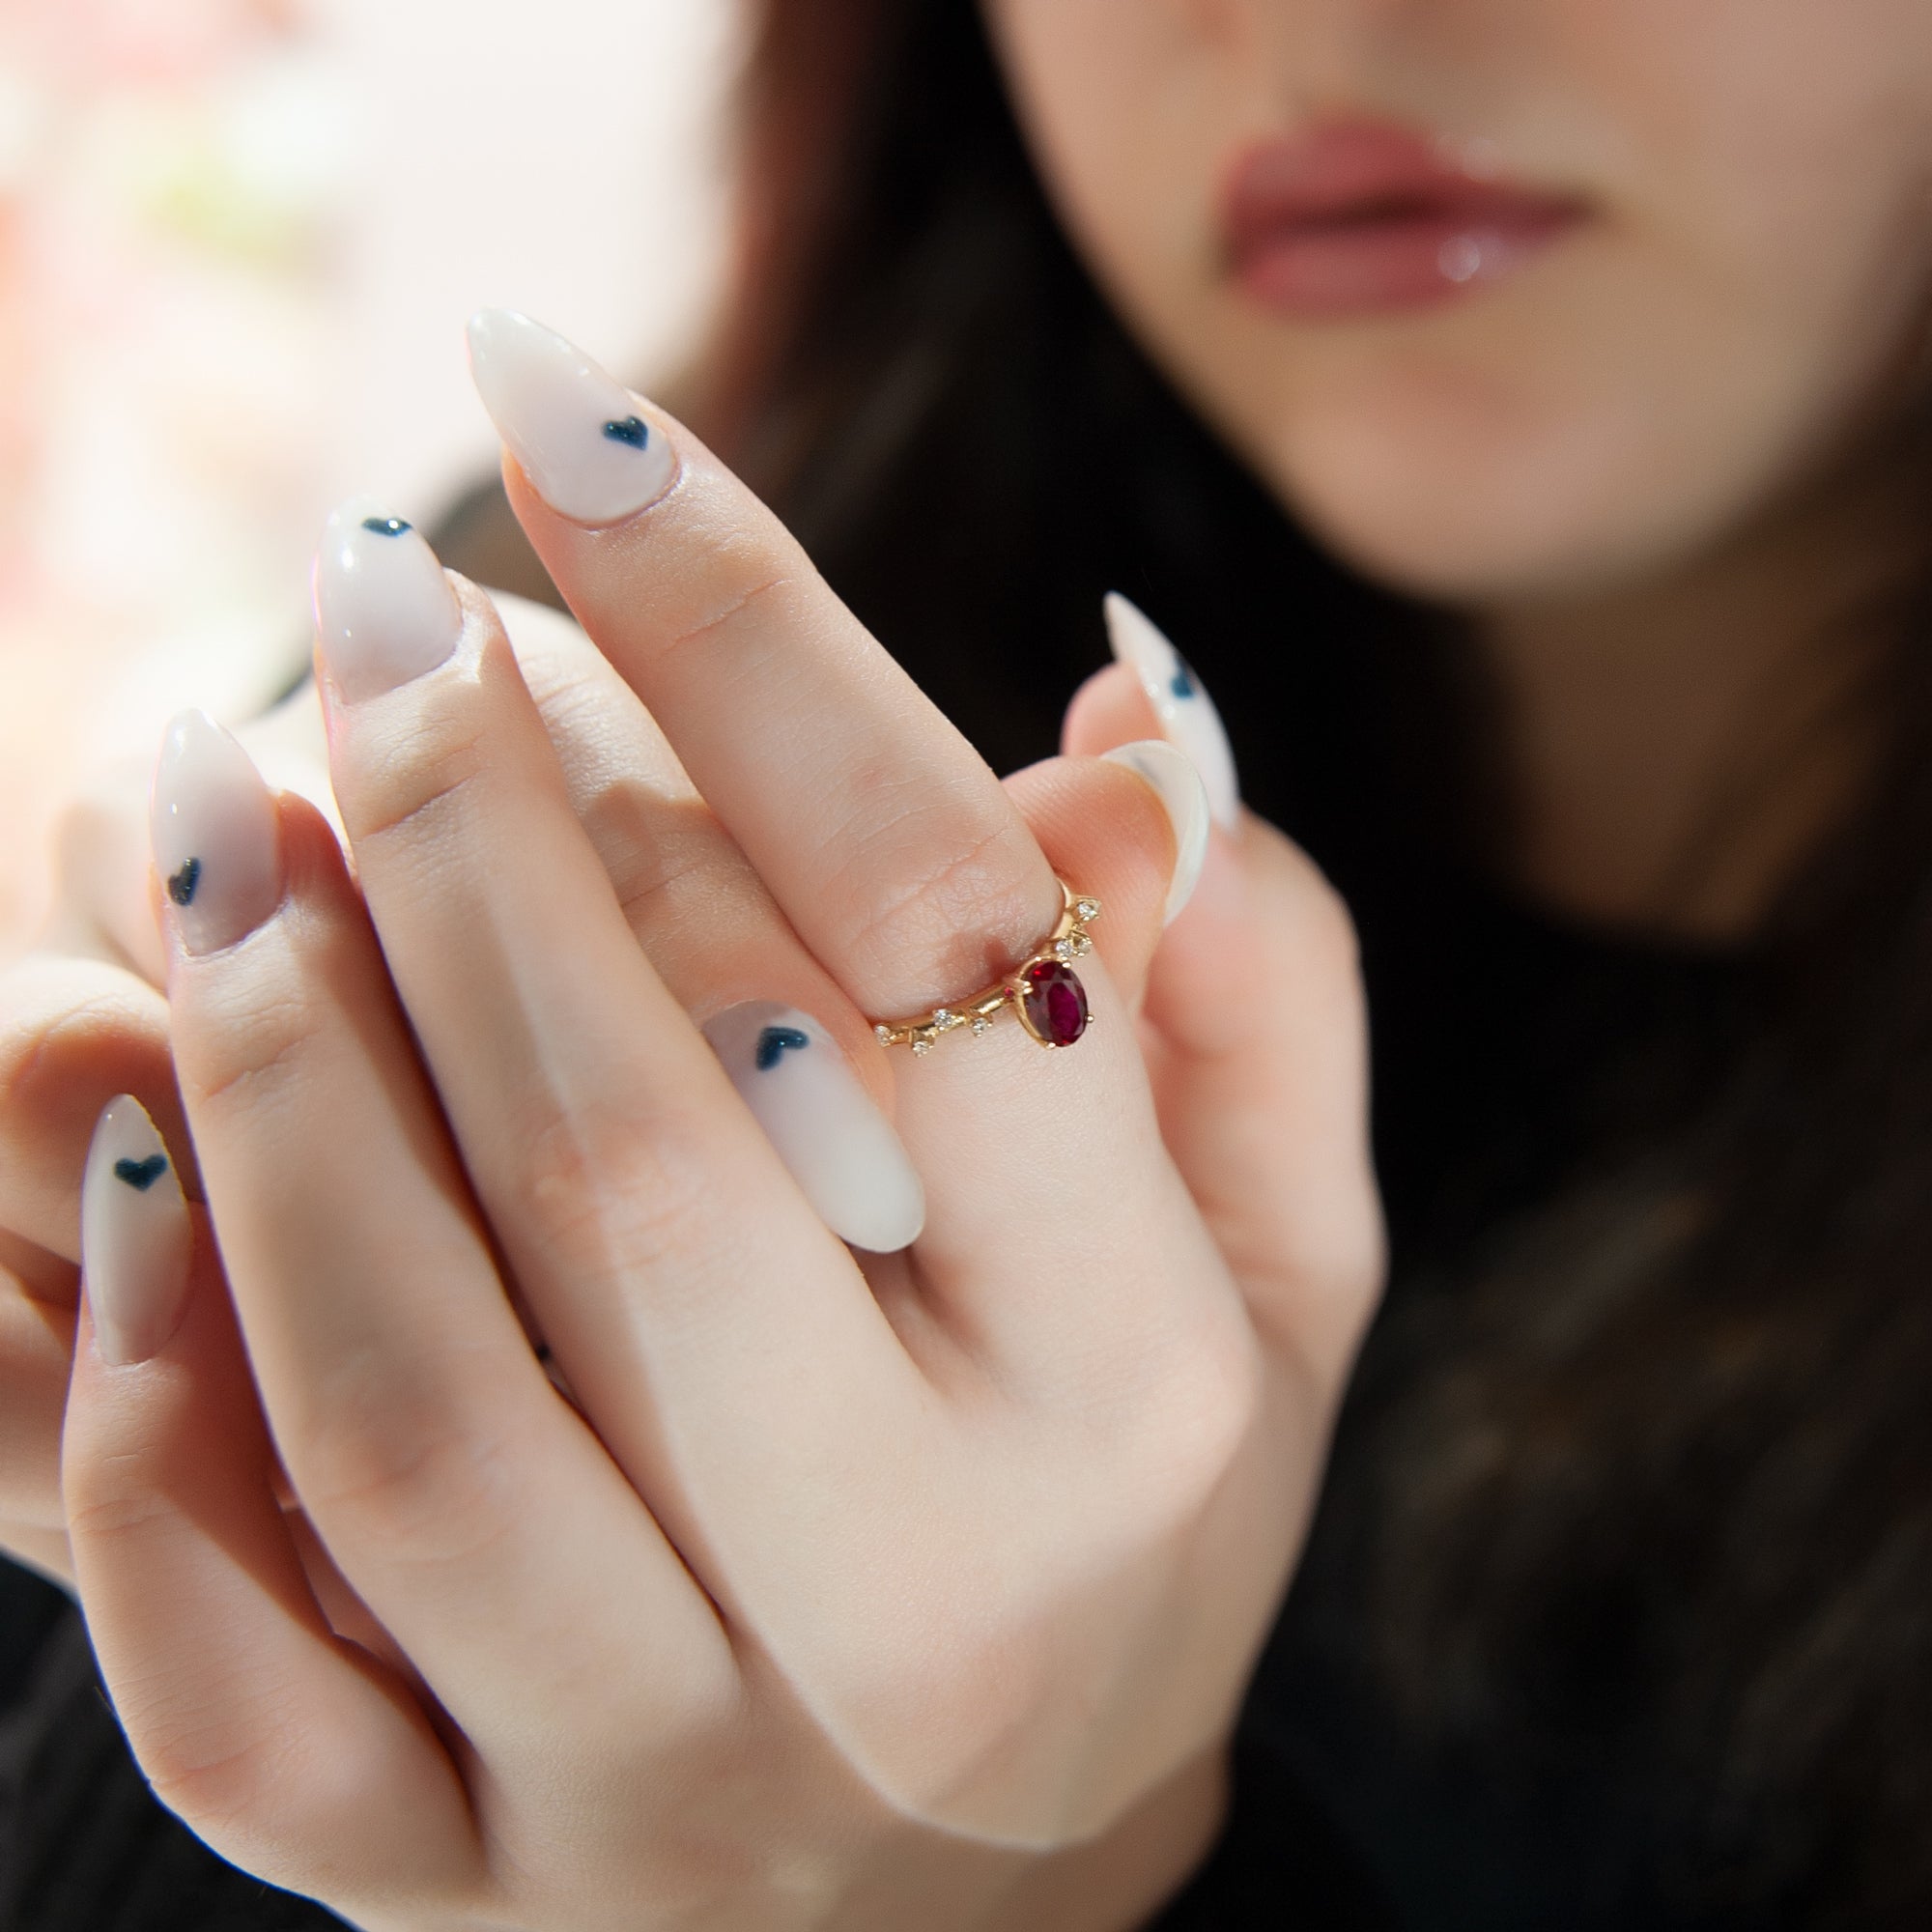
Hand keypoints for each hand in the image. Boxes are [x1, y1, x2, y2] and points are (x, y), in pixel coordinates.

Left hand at [60, 315, 1381, 1930]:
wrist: (1006, 1908)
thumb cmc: (1133, 1511)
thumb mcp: (1282, 1274)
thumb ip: (1247, 998)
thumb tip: (1125, 720)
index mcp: (1140, 1398)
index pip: (944, 958)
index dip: (751, 647)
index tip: (571, 410)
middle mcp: (925, 1595)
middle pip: (649, 1154)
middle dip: (476, 818)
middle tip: (368, 594)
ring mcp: (686, 1776)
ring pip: (424, 1413)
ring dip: (286, 1073)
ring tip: (217, 814)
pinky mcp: (482, 1890)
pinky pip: (258, 1715)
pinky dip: (156, 1443)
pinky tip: (137, 1191)